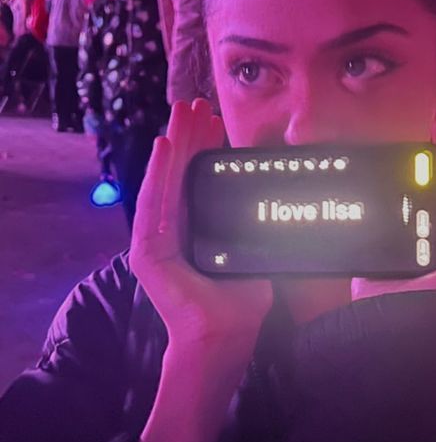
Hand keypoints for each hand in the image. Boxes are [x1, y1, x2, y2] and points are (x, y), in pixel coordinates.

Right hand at [130, 99, 271, 356]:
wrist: (224, 338)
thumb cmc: (240, 305)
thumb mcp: (253, 255)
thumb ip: (256, 229)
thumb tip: (283, 202)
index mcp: (190, 230)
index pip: (193, 181)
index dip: (202, 148)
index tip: (214, 121)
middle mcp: (168, 231)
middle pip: (176, 174)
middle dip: (186, 136)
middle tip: (195, 102)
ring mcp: (153, 241)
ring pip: (165, 180)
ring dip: (173, 144)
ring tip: (180, 113)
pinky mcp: (147, 251)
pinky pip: (154, 203)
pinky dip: (159, 172)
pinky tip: (163, 145)